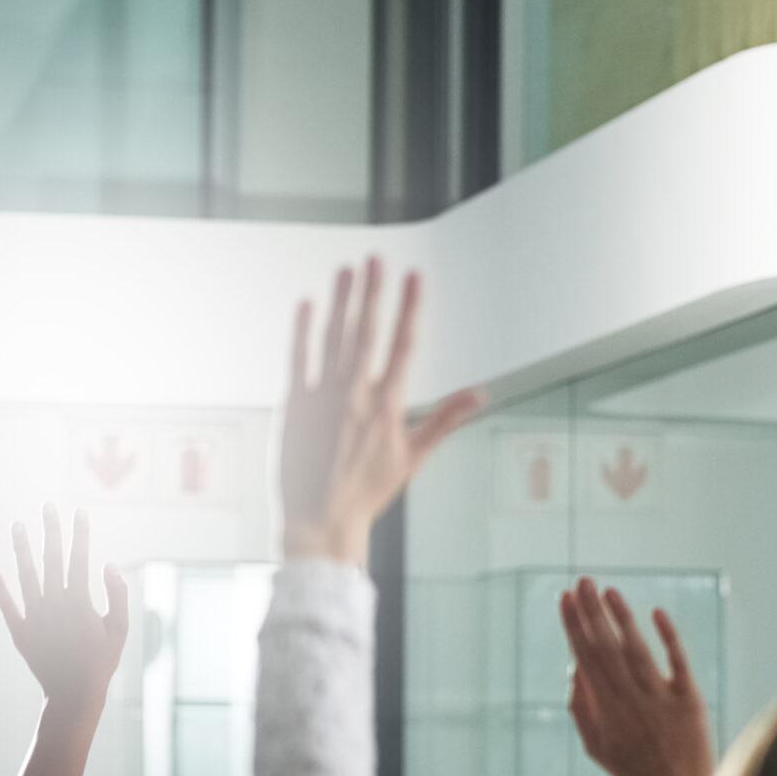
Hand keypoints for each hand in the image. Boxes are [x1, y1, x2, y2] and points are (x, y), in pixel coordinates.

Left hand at [0, 507, 127, 723]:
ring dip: (21, 549)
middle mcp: (54, 603)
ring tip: (18, 526)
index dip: (80, 534)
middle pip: (51, 559)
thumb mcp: (119, 629)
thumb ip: (117, 596)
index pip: (79, 558)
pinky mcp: (20, 630)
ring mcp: (34, 616)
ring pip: (25, 575)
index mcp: (80, 601)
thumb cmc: (102, 662)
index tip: (80, 512)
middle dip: (50, 531)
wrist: (73, 693)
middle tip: (47, 506)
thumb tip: (110, 565)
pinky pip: (7, 604)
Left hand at [279, 259, 484, 565]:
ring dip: (341, 301)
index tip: (416, 277)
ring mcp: (322, 397)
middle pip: (367, 332)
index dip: (410, 308)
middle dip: (373, 292)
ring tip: (348, 270)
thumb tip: (482, 396)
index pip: (404, 345)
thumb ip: (446, 419)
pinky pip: (298, 358)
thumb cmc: (369, 491)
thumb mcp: (415, 456)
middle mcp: (355, 395)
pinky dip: (301, 330)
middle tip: (377, 258)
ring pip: (333, 338)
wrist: (321, 517)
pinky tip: (307, 304)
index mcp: (387, 406)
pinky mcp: (294, 405)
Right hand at [560, 577, 714, 775]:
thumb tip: (573, 667)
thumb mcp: (597, 746)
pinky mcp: (690, 701)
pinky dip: (668, 638)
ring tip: (608, 590)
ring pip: (637, 652)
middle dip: (591, 614)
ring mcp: (661, 699)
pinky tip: (656, 613)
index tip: (564, 599)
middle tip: (581, 581)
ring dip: (621, 619)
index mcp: (606, 710)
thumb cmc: (636, 770)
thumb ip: (582, 708)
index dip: (574, 627)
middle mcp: (631, 701)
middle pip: (607, 650)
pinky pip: (678, 664)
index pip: (585, 659)